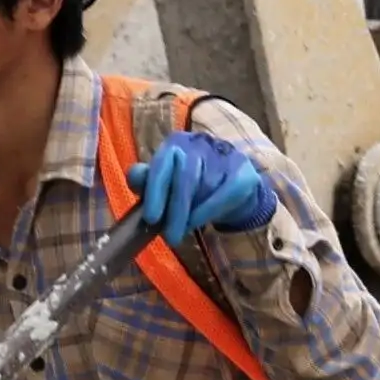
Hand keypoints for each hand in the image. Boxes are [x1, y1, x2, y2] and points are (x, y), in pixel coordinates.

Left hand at [128, 127, 274, 249]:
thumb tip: (136, 176)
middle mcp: (199, 143)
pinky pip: (225, 193)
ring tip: (183, 229)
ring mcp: (223, 154)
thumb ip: (147, 180)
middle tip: (170, 237)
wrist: (228, 187)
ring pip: (206, 185)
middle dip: (176, 210)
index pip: (162, 164)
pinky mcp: (242, 170)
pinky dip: (209, 211)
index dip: (155, 191)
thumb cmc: (188, 186)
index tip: (151, 219)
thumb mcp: (163, 184)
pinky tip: (200, 224)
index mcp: (175, 144)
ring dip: (192, 212)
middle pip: (185, 176)